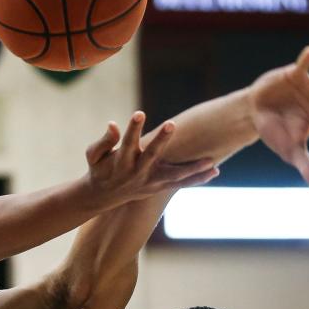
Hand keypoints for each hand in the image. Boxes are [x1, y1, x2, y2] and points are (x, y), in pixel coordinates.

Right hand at [85, 111, 218, 205]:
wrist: (103, 196)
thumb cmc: (99, 168)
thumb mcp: (93, 154)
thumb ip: (104, 140)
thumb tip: (113, 124)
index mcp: (121, 162)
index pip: (127, 142)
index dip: (133, 128)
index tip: (139, 112)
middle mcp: (137, 173)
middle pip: (152, 156)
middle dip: (162, 140)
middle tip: (171, 123)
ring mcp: (150, 182)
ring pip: (174, 176)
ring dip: (192, 168)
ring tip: (211, 161)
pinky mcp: (159, 187)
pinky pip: (181, 184)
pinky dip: (197, 178)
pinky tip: (214, 170)